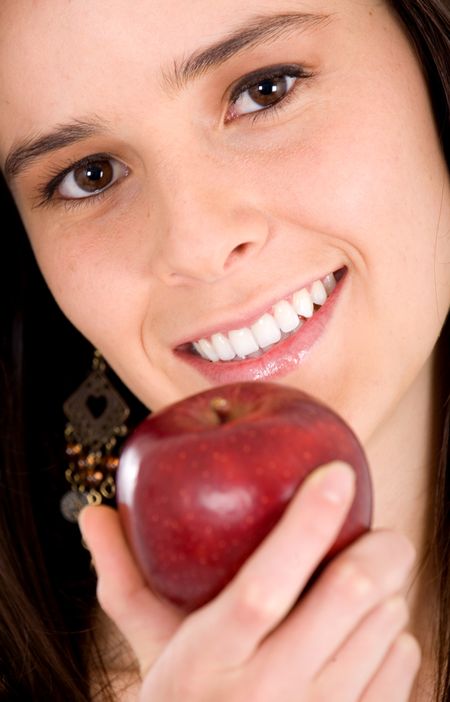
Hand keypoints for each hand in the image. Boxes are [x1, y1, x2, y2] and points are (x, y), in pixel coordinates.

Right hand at [80, 461, 420, 700]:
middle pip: (347, 599)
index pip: (262, 585)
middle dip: (381, 549)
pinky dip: (396, 635)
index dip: (305, 523)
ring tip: (369, 582)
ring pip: (385, 628)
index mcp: (212, 659)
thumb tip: (94, 514)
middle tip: (381, 531)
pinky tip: (373, 631)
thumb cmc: (185, 698)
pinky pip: (402, 668)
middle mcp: (269, 693)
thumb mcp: (150, 642)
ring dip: (388, 591)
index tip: (337, 472)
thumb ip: (124, 575)